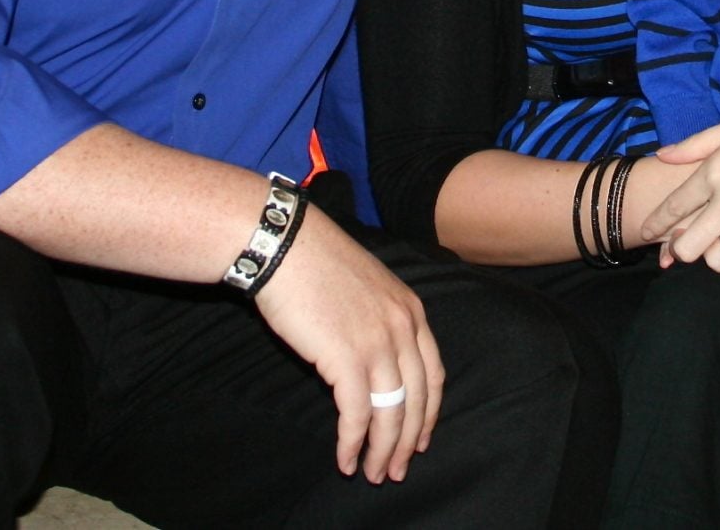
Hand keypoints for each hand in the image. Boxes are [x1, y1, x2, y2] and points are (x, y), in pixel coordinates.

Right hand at [253, 208, 444, 482]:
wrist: (285, 245)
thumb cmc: (315, 262)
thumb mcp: (365, 286)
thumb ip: (378, 320)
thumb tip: (371, 359)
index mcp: (410, 309)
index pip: (433, 373)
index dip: (429, 411)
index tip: (421, 437)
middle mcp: (403, 328)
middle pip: (418, 399)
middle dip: (409, 441)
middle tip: (397, 469)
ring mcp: (378, 343)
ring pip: (392, 413)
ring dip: (382, 450)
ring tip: (373, 474)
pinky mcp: (347, 358)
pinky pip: (357, 414)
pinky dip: (352, 443)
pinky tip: (345, 459)